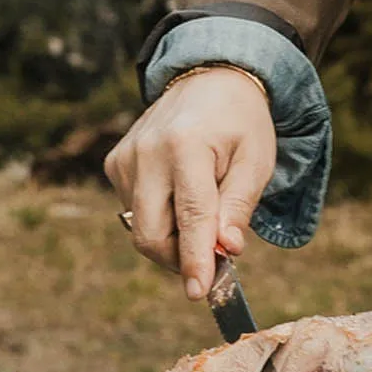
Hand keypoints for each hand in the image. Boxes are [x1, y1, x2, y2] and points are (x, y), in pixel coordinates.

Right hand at [104, 67, 274, 300]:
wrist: (208, 79)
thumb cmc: (240, 124)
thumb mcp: (256, 161)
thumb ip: (239, 206)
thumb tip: (226, 250)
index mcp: (186, 146)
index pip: (190, 217)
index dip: (195, 260)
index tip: (199, 292)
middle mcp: (147, 152)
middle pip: (152, 234)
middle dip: (180, 258)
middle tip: (211, 257)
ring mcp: (125, 158)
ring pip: (142, 229)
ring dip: (173, 237)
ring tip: (202, 210)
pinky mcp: (115, 163)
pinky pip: (134, 212)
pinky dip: (160, 217)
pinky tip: (179, 192)